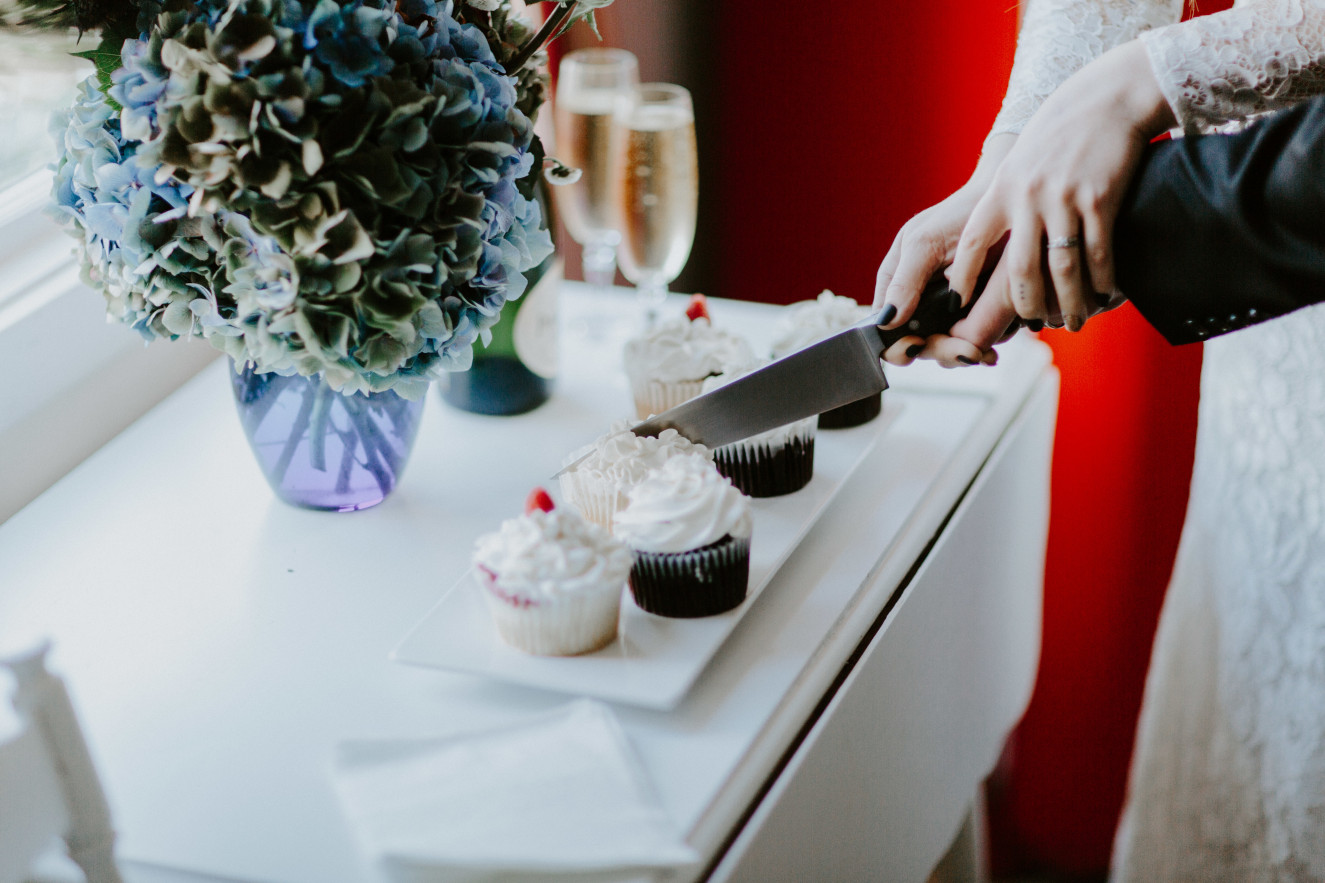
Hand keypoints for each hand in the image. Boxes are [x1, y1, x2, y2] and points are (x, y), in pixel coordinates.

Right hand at [874, 134, 1015, 365]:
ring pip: (946, 347)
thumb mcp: (924, 244)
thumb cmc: (959, 214)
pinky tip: (993, 349)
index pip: (885, 331)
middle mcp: (917, 303)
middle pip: (919, 344)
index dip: (898, 346)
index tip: (918, 347)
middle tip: (967, 352)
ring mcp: (945, 310)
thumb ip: (904, 282)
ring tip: (982, 352)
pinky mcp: (974, 313)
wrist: (1008, 204)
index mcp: (895, 287)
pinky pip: (973, 339)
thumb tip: (885, 322)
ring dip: (964, 352)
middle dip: (941, 351)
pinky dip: (983, 345)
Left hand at [945, 41, 1175, 331]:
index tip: (960, 304)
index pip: (973, 242)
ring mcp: (1064, 199)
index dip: (964, 277)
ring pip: (1062, 270)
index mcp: (1001, 188)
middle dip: (1026, 305)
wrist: (1108, 97)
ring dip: (1069, 303)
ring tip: (1074, 321)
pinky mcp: (1100, 198)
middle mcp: (1027, 196)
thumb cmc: (1059, 133)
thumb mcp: (1019, 161)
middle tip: (1034, 325)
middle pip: (1019, 270)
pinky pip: (1099, 254)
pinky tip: (1106, 295)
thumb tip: (992, 245)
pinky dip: (1102, 281)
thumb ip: (1004, 199)